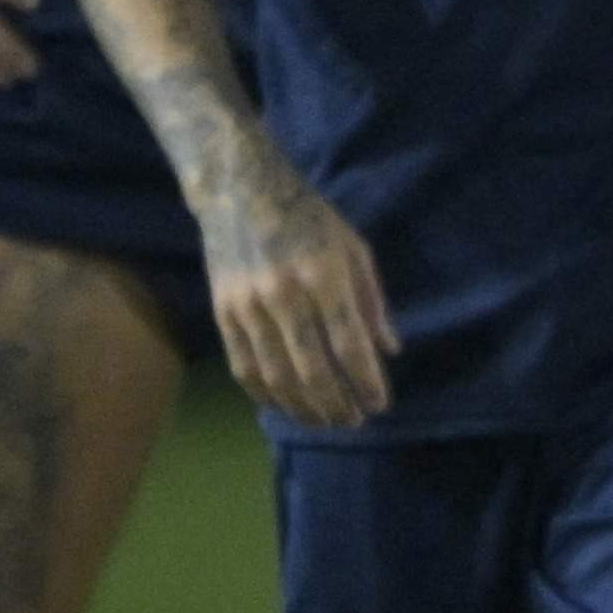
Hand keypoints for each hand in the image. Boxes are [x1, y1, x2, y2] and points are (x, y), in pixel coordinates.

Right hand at [201, 166, 399, 429]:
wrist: (240, 190)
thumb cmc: (310, 218)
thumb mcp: (353, 248)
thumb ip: (372, 301)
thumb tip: (389, 351)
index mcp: (323, 275)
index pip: (349, 344)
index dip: (366, 382)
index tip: (379, 405)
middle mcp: (284, 294)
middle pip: (312, 369)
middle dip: (336, 404)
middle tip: (354, 421)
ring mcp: (248, 306)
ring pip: (276, 376)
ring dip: (303, 408)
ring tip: (325, 421)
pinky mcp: (223, 313)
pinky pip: (244, 367)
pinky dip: (266, 395)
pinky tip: (286, 406)